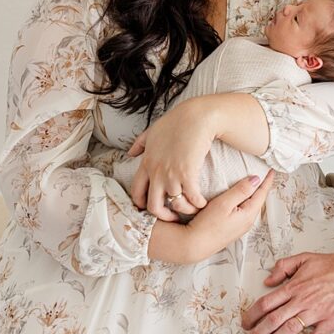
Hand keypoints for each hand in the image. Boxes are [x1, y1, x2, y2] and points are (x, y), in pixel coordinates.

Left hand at [129, 97, 217, 219]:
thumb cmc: (176, 121)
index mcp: (146, 163)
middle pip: (153, 206)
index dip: (142, 204)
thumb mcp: (152, 131)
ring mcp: (171, 174)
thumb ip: (139, 144)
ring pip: (174, 205)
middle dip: (163, 215)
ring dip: (185, 210)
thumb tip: (130, 152)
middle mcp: (156, 172)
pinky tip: (203, 202)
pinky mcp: (187, 174)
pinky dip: (198, 203)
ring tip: (193, 208)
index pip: (136, 192)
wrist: (196, 116)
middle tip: (173, 217)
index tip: (152, 208)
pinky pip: (191, 198)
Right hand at [148, 170, 274, 263]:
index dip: (267, 181)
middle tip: (265, 174)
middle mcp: (247, 222)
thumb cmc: (207, 225)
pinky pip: (244, 211)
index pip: (262, 193)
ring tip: (254, 183)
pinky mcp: (232, 229)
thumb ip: (241, 191)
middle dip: (262, 187)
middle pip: (258, 200)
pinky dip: (245, 201)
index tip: (271, 170)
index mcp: (248, 215)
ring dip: (253, 194)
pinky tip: (240, 198)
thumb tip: (256, 179)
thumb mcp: (224, 203)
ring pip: (251, 206)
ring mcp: (240, 227)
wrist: (193, 245)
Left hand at [241, 246, 333, 333]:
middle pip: (273, 319)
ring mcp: (316, 312)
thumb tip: (267, 280)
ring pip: (289, 330)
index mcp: (294, 286)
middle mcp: (301, 300)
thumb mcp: (304, 257)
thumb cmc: (331, 263)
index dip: (252, 314)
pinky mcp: (330, 320)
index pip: (266, 303)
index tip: (244, 324)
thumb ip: (283, 266)